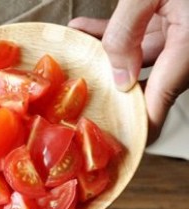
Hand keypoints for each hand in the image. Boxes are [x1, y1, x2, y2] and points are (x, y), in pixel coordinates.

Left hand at [69, 0, 188, 142]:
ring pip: (140, 57)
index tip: (117, 145)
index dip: (139, 126)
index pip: (161, 100)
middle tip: (80, 102)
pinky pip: (143, 35)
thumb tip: (117, 76)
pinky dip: (114, 34)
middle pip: (150, 82)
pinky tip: (83, 28)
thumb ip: (127, 31)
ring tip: (74, 54)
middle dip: (112, 90)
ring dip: (105, 56)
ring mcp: (183, 33)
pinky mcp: (177, 19)